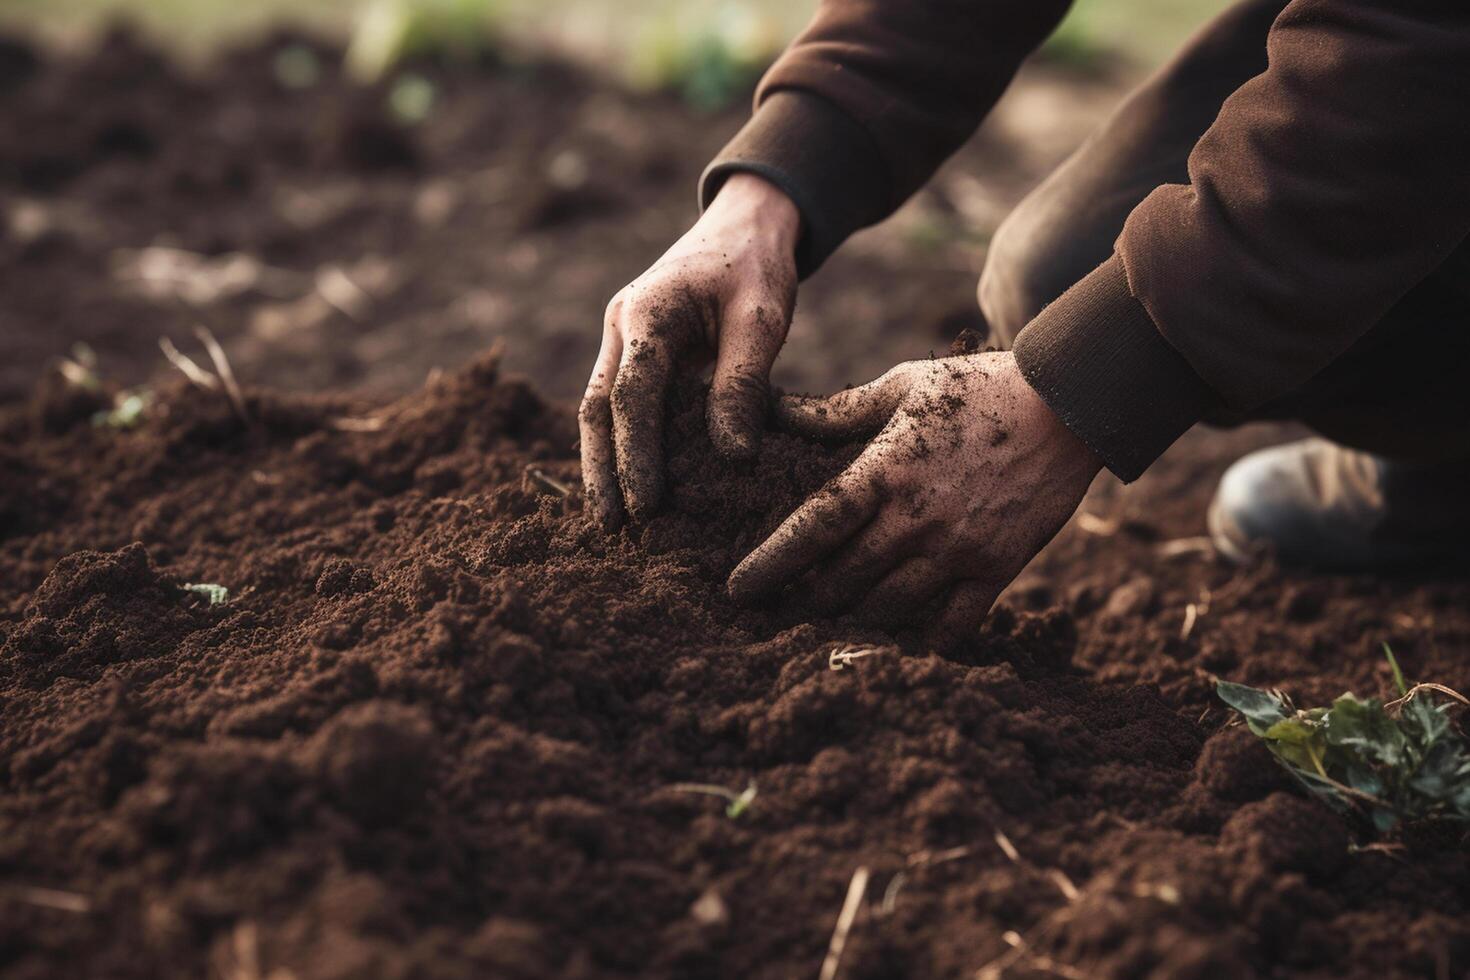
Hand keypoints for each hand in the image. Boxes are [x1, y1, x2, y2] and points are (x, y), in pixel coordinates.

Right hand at [579, 173, 799, 528]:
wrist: (745, 226)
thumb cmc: (756, 266)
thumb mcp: (761, 319)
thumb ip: (742, 383)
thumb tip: (734, 457)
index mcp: (647, 312)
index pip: (632, 394)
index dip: (635, 453)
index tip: (644, 503)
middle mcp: (621, 328)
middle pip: (598, 409)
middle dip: (602, 470)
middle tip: (613, 526)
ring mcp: (622, 341)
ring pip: (600, 411)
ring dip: (604, 463)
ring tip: (613, 519)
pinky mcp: (636, 355)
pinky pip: (621, 406)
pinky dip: (622, 445)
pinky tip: (630, 486)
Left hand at [727, 351, 1101, 650]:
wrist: (1068, 405)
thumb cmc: (978, 389)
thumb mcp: (904, 387)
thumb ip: (839, 410)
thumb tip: (777, 412)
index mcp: (885, 471)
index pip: (812, 528)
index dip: (770, 564)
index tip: (736, 590)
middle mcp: (916, 518)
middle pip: (842, 580)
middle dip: (805, 600)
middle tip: (781, 610)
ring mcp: (958, 550)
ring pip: (889, 609)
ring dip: (855, 620)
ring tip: (831, 622)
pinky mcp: (996, 570)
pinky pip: (951, 626)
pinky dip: (921, 641)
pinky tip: (899, 642)